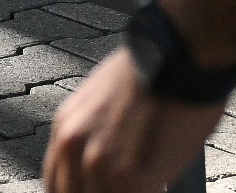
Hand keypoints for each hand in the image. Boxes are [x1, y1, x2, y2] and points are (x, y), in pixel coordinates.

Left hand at [42, 49, 221, 192]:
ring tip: (144, 183)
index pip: (57, 183)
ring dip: (127, 192)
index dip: (78, 192)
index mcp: (65, 127)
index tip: (95, 192)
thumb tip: (99, 158)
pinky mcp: (130, 177)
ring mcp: (100, 163)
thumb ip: (92, 132)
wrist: (178, 56)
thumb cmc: (153, 71)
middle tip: (123, 187)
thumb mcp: (101, 98)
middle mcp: (74, 146)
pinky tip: (158, 184)